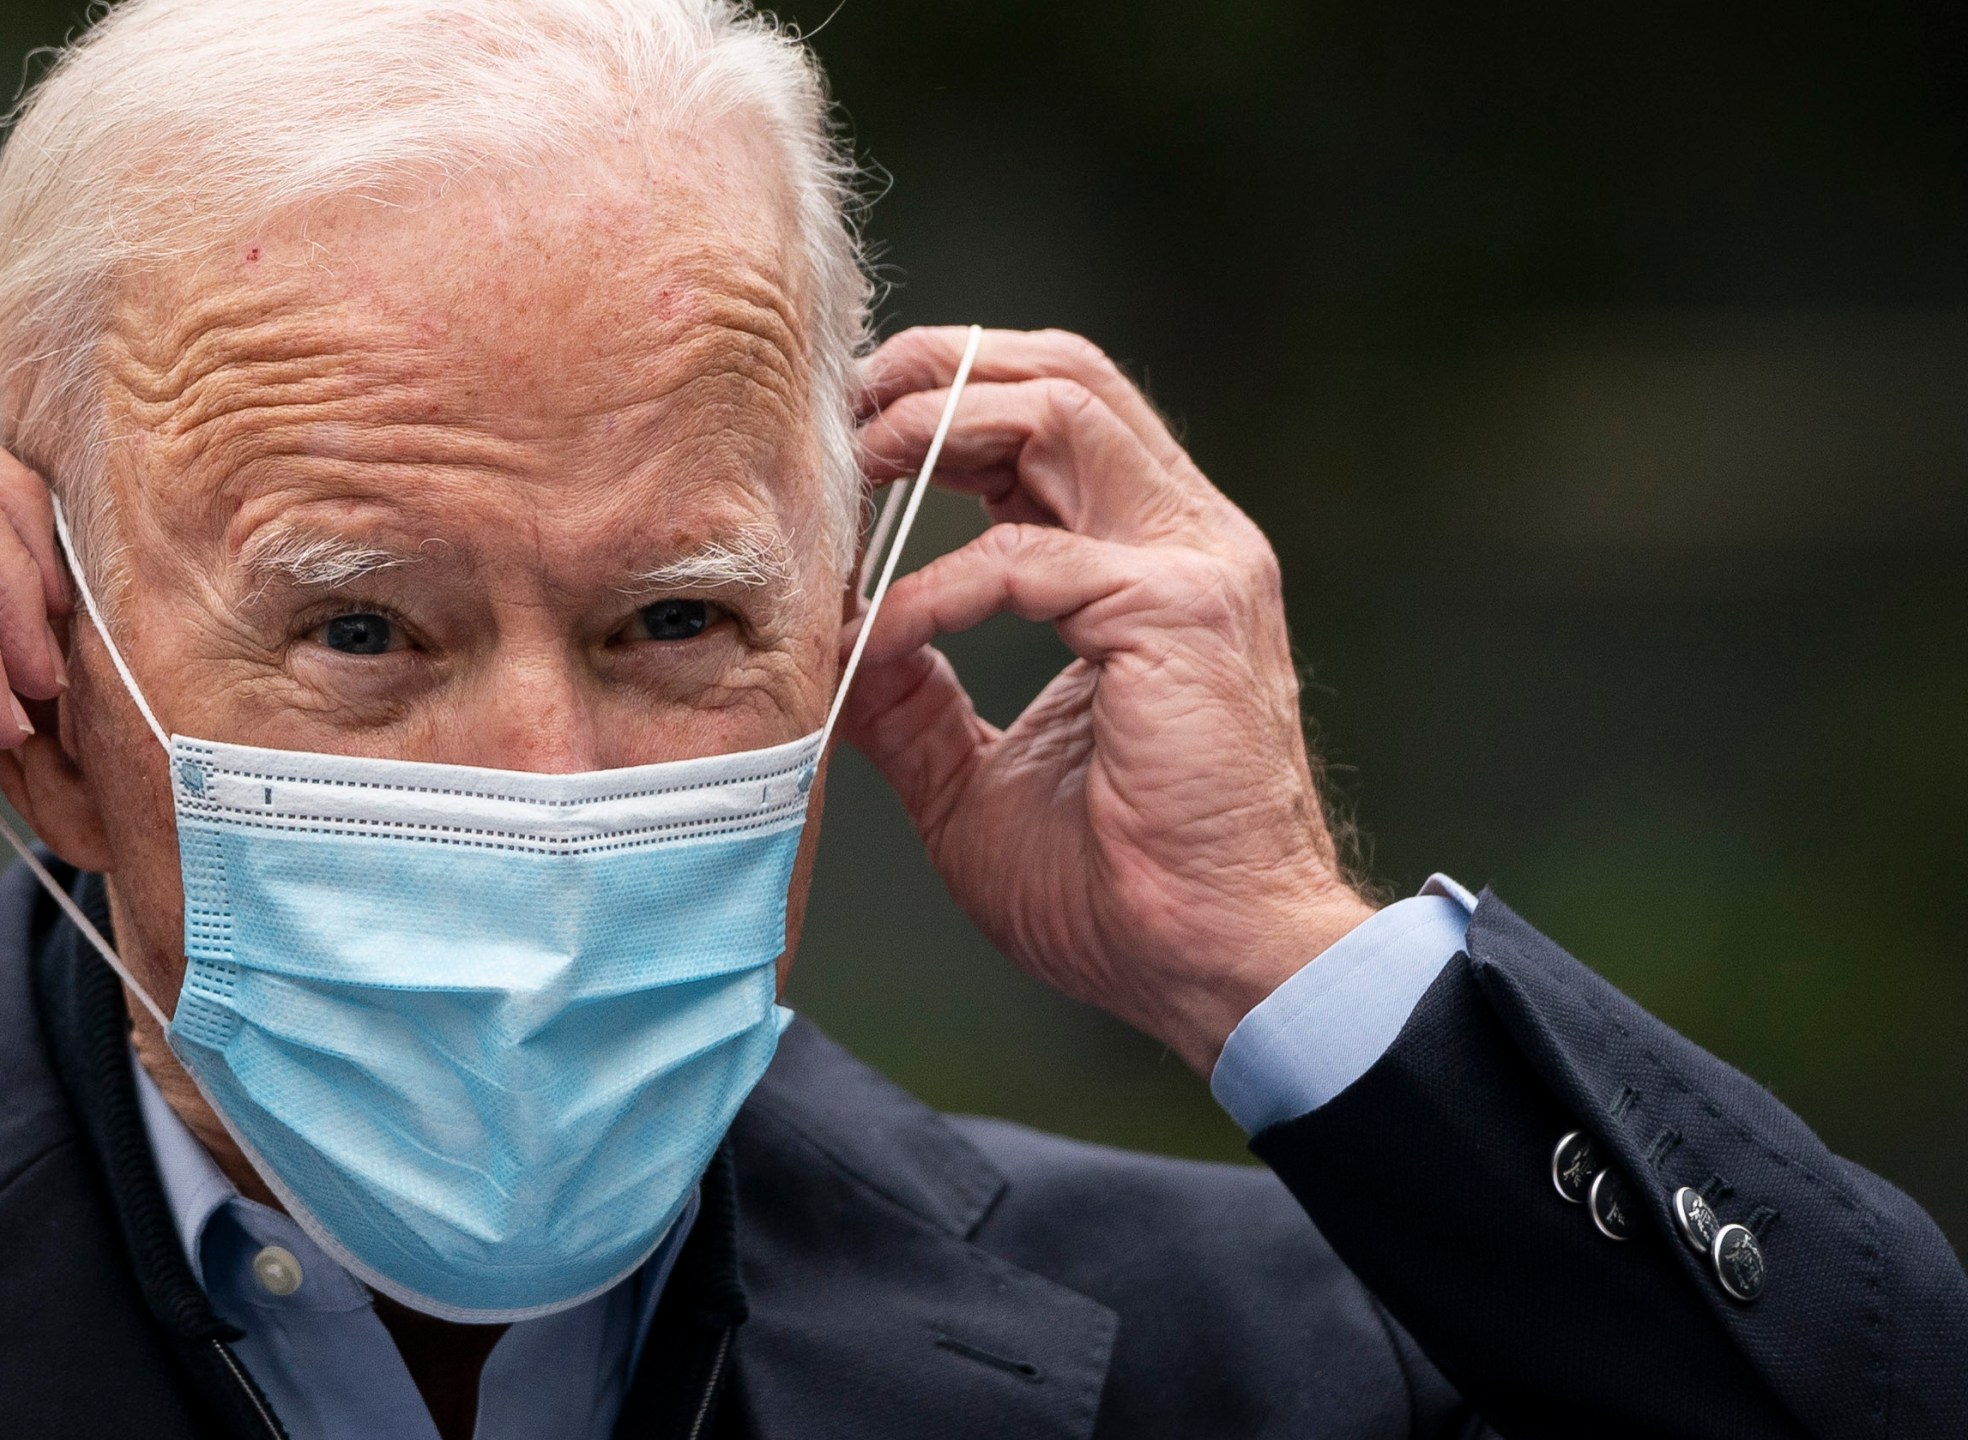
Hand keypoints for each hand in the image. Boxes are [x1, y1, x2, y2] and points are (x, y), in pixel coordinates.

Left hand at [843, 327, 1375, 1073]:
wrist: (1215, 964)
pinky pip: (1026, 555)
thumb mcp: (974, 780)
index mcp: (1150, 565)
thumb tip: (827, 651)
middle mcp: (1187, 539)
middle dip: (937, 368)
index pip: (1052, 421)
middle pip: (1064, 374)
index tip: (847, 439)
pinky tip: (882, 632)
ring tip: (856, 463)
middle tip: (838, 410)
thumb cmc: (1121, 889)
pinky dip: (934, 586)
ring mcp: (1196, 565)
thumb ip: (911, 704)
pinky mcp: (1180, 611)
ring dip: (939, 423)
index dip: (945, 405)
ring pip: (1062, 409)